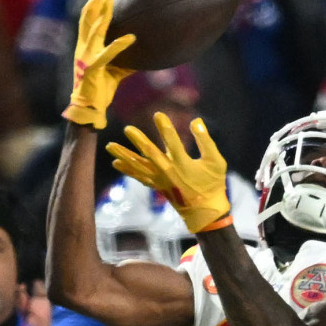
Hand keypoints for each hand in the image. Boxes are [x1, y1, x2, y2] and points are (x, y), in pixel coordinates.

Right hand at [62, 0, 135, 128]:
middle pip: (87, 19)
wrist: (89, 108)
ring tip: (111, 1)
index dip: (93, 6)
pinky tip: (130, 38)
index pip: (88, 22)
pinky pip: (107, 55)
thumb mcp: (115, 71)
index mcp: (86, 48)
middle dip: (95, 2)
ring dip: (102, 15)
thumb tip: (139, 54)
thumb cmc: (100, 89)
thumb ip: (124, 60)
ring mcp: (86, 58)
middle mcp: (83, 49)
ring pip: (93, 31)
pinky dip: (118, 45)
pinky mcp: (93, 70)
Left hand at [106, 113, 230, 232]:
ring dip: (124, 156)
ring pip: (139, 167)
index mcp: (184, 164)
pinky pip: (139, 177)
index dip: (166, 129)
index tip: (158, 115)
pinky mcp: (157, 186)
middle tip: (127, 129)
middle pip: (151, 154)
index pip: (174, 143)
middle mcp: (169, 172)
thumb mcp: (216, 161)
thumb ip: (205, 141)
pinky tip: (115, 163)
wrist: (204, 211)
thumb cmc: (213, 183)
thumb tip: (195, 121)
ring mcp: (161, 180)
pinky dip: (128, 170)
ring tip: (110, 146)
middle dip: (139, 141)